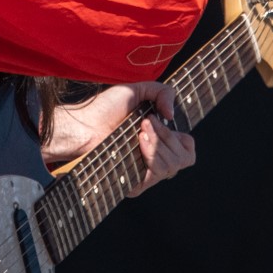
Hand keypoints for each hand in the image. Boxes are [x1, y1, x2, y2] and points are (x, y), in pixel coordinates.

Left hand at [43, 82, 195, 196]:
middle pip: (184, 159)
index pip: (188, 148)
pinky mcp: (134, 183)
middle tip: (145, 123)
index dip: (180, 135)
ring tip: (139, 131)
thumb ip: (164, 92)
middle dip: (167, 136)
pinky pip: (157, 175)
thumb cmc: (106, 108)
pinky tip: (138, 141)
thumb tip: (173, 115)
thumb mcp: (139, 90)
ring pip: (172, 167)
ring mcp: (145, 173)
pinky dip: (152, 154)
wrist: (85, 123)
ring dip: (158, 144)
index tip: (160, 120)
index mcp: (160, 142)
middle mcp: (155, 159)